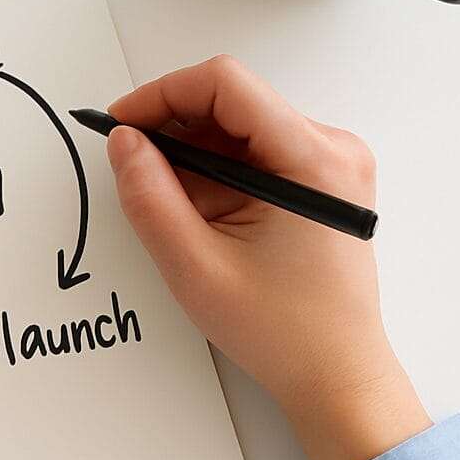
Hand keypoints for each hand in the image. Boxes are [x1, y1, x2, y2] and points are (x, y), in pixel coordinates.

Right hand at [106, 56, 429, 459]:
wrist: (338, 376)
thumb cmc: (281, 331)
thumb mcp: (195, 266)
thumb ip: (150, 197)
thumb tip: (124, 142)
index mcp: (313, 159)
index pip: (226, 84)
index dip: (162, 94)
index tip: (121, 125)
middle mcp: (332, 149)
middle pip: (234, 101)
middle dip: (173, 126)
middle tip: (132, 166)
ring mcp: (332, 164)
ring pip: (241, 127)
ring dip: (194, 153)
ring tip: (170, 205)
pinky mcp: (322, 183)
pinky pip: (257, 152)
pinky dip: (217, 171)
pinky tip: (200, 213)